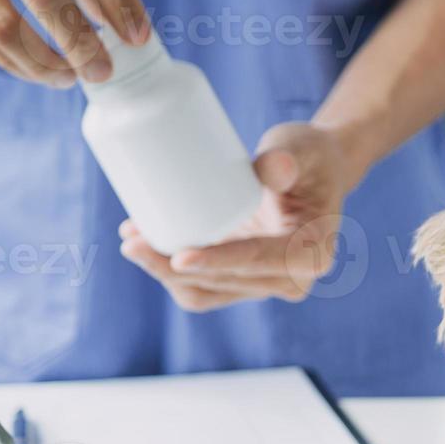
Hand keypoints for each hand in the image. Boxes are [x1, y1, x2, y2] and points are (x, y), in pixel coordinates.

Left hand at [120, 124, 362, 312]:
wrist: (313, 172)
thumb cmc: (309, 157)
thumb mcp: (301, 151)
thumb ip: (286, 159)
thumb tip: (275, 167)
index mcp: (312, 252)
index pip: (260, 261)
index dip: (220, 262)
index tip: (179, 257)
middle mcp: (292, 278)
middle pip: (224, 283)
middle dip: (175, 269)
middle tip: (132, 241)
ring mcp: (265, 284)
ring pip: (205, 292)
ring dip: (164, 274)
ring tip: (131, 241)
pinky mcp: (242, 281)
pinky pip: (200, 288)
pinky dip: (170, 273)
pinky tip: (144, 247)